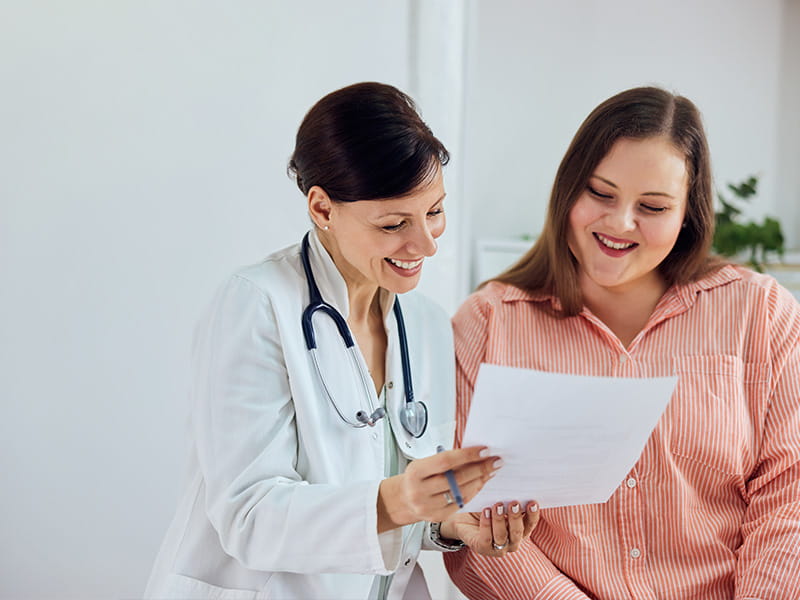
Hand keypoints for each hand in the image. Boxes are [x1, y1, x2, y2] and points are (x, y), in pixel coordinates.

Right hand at [377, 446, 500, 531]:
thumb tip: (476, 452)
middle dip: (480, 468)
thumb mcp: (424, 463)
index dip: (467, 455)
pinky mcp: (437, 517)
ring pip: (461, 493)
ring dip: (480, 480)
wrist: (402, 499)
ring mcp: (428, 507)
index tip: (485, 450)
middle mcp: (420, 490)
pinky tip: (480, 483)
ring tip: (491, 471)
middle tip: (496, 461)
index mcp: (416, 471)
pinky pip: (461, 504)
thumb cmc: (417, 476)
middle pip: (456, 479)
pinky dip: (473, 492)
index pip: (446, 461)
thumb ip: (446, 460)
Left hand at [440, 500, 539, 556]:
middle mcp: (512, 542)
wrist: (463, 517)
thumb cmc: (485, 508)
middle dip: (516, 517)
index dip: (533, 514)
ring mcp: (498, 548)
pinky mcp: (483, 549)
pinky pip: (487, 539)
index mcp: (520, 530)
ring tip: (497, 505)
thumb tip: (515, 486)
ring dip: (500, 520)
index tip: (532, 502)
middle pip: (518, 532)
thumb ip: (508, 499)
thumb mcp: (497, 502)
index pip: (530, 524)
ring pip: (502, 536)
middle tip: (513, 502)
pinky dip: (486, 525)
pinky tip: (485, 511)